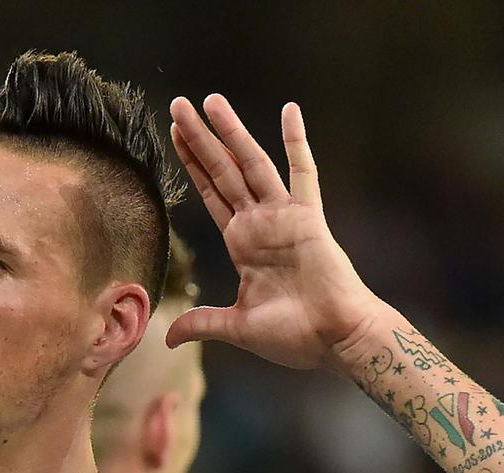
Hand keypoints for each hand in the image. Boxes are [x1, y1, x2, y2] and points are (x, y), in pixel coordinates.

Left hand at [167, 95, 385, 369]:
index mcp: (243, 243)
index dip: (193, 165)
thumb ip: (203, 323)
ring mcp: (284, 217)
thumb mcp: (237, 328)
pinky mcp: (309, 219)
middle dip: (200, 139)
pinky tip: (290, 111)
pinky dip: (297, 142)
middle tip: (178, 105)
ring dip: (231, 132)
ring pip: (252, 164)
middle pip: (223, 170)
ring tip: (210, 100)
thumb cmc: (294, 337)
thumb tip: (169, 337)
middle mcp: (260, 223)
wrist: (335, 340)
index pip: (211, 193)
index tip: (175, 135)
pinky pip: (304, 173)